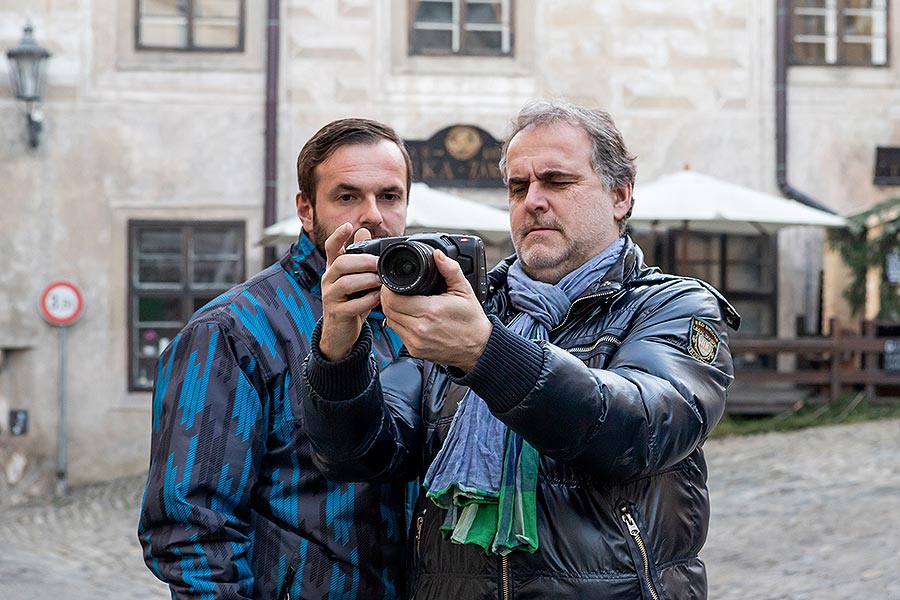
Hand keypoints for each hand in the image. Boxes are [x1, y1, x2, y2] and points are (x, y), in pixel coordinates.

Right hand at [319, 223, 381, 360]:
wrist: (341, 331)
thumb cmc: (351, 300)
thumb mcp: (355, 277)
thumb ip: (359, 256)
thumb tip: (364, 232)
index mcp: (334, 269)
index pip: (330, 247)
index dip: (337, 236)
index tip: (347, 225)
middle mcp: (329, 280)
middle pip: (340, 263)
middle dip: (362, 261)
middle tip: (379, 263)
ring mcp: (330, 297)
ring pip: (345, 283)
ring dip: (366, 280)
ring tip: (380, 281)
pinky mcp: (337, 313)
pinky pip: (351, 306)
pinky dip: (367, 301)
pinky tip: (377, 298)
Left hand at [382, 250, 491, 371]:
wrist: (478, 347)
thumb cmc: (471, 320)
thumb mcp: (464, 290)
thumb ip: (450, 270)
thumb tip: (438, 255)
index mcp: (430, 311)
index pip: (393, 299)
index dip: (388, 288)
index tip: (392, 283)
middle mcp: (420, 328)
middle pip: (388, 309)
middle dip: (388, 297)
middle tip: (394, 289)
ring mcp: (416, 341)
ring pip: (390, 321)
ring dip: (392, 309)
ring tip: (401, 301)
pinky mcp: (415, 350)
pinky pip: (397, 332)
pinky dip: (399, 322)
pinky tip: (408, 315)